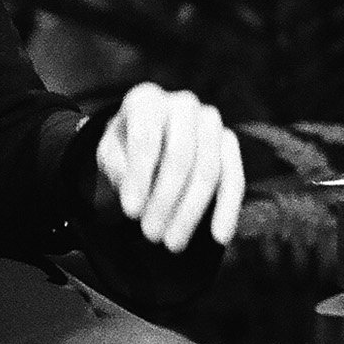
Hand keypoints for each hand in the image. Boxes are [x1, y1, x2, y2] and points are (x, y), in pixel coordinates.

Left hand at [93, 83, 244, 255]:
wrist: (150, 139)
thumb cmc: (126, 148)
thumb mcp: (110, 153)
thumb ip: (119, 168)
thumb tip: (138, 199)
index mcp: (147, 100)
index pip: (146, 139)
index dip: (139, 178)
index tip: (130, 213)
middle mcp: (183, 104)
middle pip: (180, 156)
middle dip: (166, 200)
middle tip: (151, 234)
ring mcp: (210, 121)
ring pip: (208, 170)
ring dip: (191, 211)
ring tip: (173, 243)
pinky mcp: (229, 142)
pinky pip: (234, 177)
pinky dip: (228, 208)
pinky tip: (220, 236)